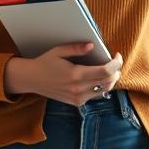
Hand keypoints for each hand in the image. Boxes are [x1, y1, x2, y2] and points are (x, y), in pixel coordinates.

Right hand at [3, 43, 122, 106]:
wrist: (31, 80)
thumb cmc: (45, 63)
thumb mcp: (59, 51)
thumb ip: (77, 48)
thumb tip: (92, 46)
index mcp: (75, 74)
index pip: (105, 71)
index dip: (116, 63)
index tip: (117, 55)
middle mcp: (78, 89)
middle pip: (108, 81)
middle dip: (116, 71)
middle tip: (116, 62)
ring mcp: (77, 98)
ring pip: (104, 90)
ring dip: (111, 80)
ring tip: (110, 70)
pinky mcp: (76, 103)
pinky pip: (95, 95)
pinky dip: (102, 87)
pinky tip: (99, 78)